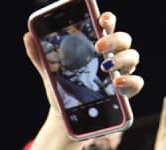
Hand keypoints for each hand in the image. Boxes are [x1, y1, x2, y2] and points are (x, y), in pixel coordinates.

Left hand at [24, 11, 143, 119]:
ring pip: (133, 56)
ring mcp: (121, 72)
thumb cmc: (62, 87)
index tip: (101, 18)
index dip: (107, 19)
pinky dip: (130, 81)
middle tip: (98, 47)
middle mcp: (112, 56)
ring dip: (121, 59)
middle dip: (113, 39)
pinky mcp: (126, 91)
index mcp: (97, 45)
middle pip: (123, 39)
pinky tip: (116, 83)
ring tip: (106, 68)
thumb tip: (27, 36)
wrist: (64, 116)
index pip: (107, 25)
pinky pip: (137, 82)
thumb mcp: (50, 71)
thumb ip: (40, 55)